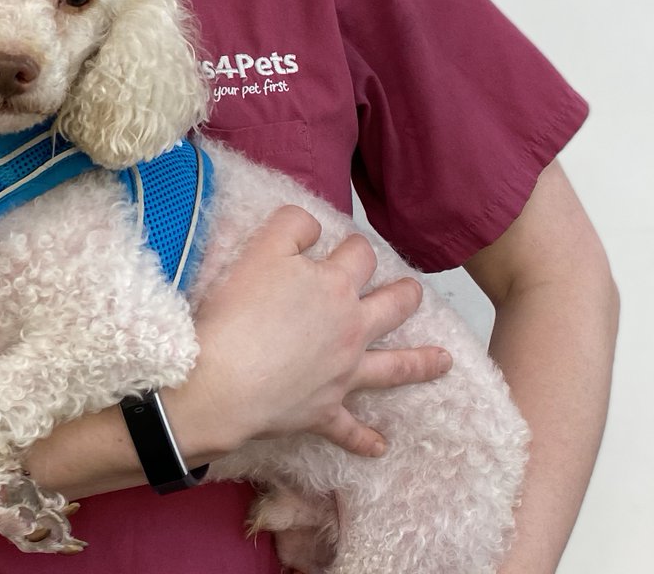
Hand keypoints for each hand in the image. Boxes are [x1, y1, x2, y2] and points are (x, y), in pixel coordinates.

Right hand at [174, 205, 451, 459]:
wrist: (226, 380)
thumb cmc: (239, 311)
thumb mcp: (261, 249)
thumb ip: (291, 226)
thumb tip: (313, 225)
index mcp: (335, 286)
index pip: (359, 256)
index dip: (356, 246)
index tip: (349, 245)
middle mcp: (350, 329)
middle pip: (391, 307)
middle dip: (405, 296)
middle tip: (414, 292)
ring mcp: (343, 373)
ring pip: (393, 367)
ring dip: (419, 364)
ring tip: (444, 362)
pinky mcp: (324, 410)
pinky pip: (351, 429)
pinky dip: (365, 439)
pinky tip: (379, 446)